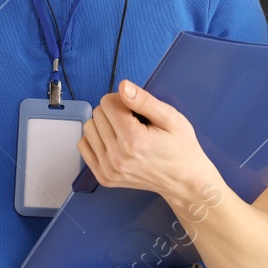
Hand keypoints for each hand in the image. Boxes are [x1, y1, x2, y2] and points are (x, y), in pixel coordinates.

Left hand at [78, 80, 212, 199]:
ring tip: (126, 133)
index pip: (108, 102)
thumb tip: (123, 87)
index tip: (137, 110)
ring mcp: (109, 169)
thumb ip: (144, 100)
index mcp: (134, 140)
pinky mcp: (103, 177)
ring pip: (89, 128)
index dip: (123, 100)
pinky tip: (115, 142)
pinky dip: (97, 140)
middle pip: (97, 114)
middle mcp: (118, 157)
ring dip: (105, 125)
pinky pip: (84, 146)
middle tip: (135, 123)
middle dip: (114, 111)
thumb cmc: (180, 148)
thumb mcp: (171, 118)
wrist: (183, 180)